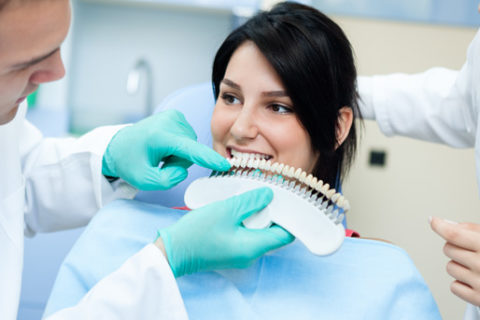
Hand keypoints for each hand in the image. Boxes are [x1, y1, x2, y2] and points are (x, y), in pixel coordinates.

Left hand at [102, 110, 229, 189]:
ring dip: (178, 155)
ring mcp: (174, 116)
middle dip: (178, 162)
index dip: (208, 159)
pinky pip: (189, 139)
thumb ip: (166, 180)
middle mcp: (168, 122)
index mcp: (159, 136)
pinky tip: (164, 146)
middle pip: (191, 152)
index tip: (224, 164)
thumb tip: (182, 170)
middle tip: (159, 162)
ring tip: (161, 153)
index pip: (189, 149)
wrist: (120, 145)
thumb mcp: (143, 180)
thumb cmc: (130, 162)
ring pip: (191, 146)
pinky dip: (179, 147)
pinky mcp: (177, 116)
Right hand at [157, 187, 293, 276]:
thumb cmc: (197, 233)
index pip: (286, 235)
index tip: (285, 199)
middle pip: (273, 232)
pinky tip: (236, 207)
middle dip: (271, 212)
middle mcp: (251, 254)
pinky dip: (245, 221)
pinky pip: (245, 234)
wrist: (171, 251)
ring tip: (249, 196)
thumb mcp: (227, 210)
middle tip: (264, 192)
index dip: (289, 217)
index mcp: (254, 247)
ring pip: (258, 231)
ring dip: (256, 215)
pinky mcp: (230, 250)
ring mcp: (240, 254)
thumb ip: (251, 202)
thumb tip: (269, 195)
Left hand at [430, 216, 479, 305]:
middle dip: (456, 247)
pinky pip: (454, 287)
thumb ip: (473, 230)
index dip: (440, 225)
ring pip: (449, 267)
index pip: (454, 234)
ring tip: (477, 266)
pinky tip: (476, 280)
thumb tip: (447, 224)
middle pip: (448, 249)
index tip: (434, 221)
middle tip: (471, 250)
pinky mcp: (479, 299)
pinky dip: (462, 283)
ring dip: (459, 265)